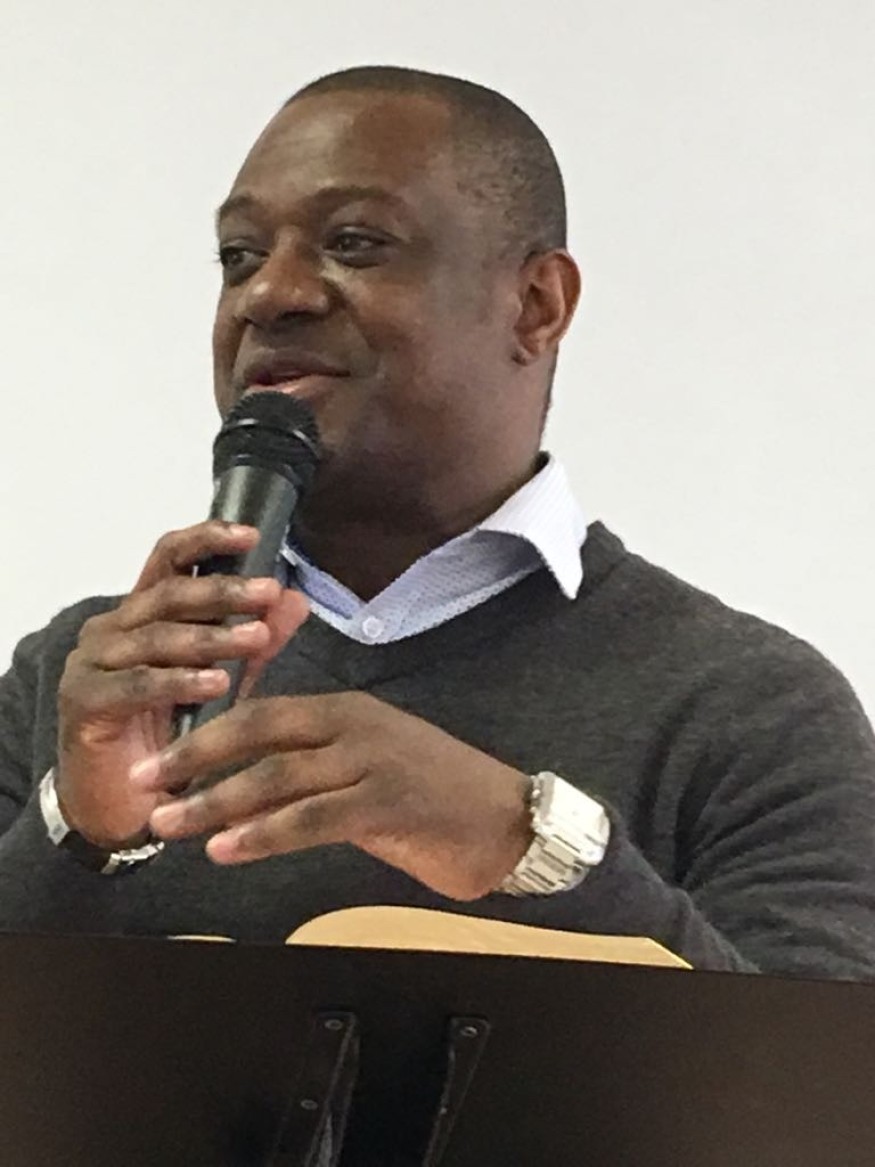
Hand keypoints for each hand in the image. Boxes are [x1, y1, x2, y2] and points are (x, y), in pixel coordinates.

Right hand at [56, 521, 307, 848]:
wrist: (125, 804)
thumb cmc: (173, 734)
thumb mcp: (225, 680)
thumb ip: (255, 641)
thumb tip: (294, 600)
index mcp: (143, 613)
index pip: (169, 559)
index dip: (207, 541)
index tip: (252, 536)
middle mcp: (113, 628)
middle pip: (168, 594)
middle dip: (222, 591)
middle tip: (267, 592)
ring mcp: (92, 662)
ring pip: (156, 636)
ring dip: (210, 636)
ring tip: (254, 639)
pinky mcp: (84, 701)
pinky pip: (136, 683)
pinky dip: (178, 681)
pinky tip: (216, 684)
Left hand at [132, 692, 531, 899]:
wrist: (506, 820)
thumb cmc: (433, 795)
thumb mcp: (364, 773)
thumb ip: (308, 773)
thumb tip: (239, 790)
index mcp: (345, 711)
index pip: (261, 711)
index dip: (204, 734)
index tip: (160, 761)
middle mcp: (353, 725)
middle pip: (258, 731)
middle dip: (194, 758)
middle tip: (145, 784)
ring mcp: (372, 760)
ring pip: (277, 775)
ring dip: (215, 801)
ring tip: (170, 824)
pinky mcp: (388, 802)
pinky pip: (312, 817)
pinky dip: (264, 833)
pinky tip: (226, 849)